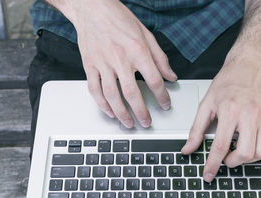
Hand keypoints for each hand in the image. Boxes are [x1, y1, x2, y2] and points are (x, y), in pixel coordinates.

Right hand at [59, 0, 176, 127]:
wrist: (92, 7)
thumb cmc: (118, 18)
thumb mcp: (146, 34)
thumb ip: (160, 58)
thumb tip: (171, 76)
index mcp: (137, 50)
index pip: (154, 80)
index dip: (162, 96)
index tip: (165, 105)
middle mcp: (120, 58)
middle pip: (131, 93)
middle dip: (141, 112)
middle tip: (146, 122)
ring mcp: (102, 63)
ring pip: (111, 95)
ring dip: (121, 113)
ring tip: (129, 123)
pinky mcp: (89, 65)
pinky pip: (94, 90)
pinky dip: (102, 104)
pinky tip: (110, 112)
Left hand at [181, 55, 260, 181]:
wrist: (249, 66)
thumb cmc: (227, 84)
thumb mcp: (206, 104)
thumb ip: (196, 129)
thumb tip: (188, 149)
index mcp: (230, 110)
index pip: (220, 145)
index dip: (212, 164)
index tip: (208, 175)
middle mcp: (250, 114)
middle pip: (245, 153)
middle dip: (232, 162)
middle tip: (226, 158)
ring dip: (248, 159)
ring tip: (238, 150)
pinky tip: (255, 146)